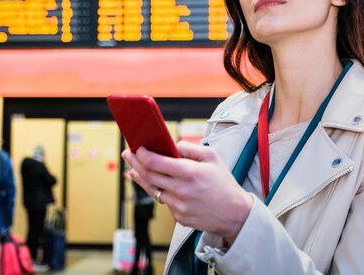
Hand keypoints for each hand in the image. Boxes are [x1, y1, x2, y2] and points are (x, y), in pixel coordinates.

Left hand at [121, 141, 252, 243]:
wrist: (235, 214)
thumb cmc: (224, 183)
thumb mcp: (211, 157)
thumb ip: (189, 148)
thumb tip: (172, 146)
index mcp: (188, 173)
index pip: (155, 162)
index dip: (142, 154)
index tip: (137, 148)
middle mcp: (181, 190)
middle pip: (148, 175)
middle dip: (134, 163)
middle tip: (128, 155)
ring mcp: (179, 206)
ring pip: (152, 190)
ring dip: (141, 178)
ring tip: (134, 170)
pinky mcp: (179, 217)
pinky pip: (165, 202)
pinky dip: (159, 192)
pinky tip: (155, 184)